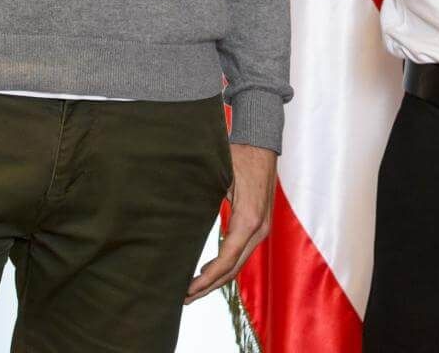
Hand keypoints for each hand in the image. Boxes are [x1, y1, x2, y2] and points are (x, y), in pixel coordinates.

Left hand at [184, 142, 276, 302]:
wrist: (261, 140)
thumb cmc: (237, 156)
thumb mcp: (217, 179)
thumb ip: (202, 205)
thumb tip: (176, 226)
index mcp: (249, 220)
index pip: (226, 260)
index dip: (205, 279)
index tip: (186, 290)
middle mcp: (259, 229)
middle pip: (233, 268)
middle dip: (208, 286)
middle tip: (183, 298)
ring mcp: (262, 228)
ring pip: (238, 263)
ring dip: (216, 279)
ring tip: (193, 290)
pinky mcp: (260, 224)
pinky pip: (241, 252)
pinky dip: (225, 265)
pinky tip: (208, 271)